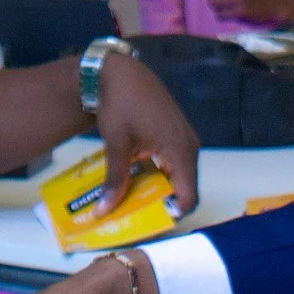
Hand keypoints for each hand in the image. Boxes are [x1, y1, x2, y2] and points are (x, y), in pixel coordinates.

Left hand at [91, 54, 199, 216]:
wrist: (117, 70)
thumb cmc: (119, 105)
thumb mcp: (117, 145)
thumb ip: (115, 180)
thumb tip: (104, 212)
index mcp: (180, 149)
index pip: (189, 197)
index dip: (171, 214)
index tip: (147, 222)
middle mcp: (190, 145)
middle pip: (184, 187)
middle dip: (162, 203)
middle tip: (136, 214)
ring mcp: (185, 136)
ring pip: (179, 174)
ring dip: (159, 187)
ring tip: (134, 198)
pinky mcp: (176, 131)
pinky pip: (175, 160)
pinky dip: (159, 172)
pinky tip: (136, 175)